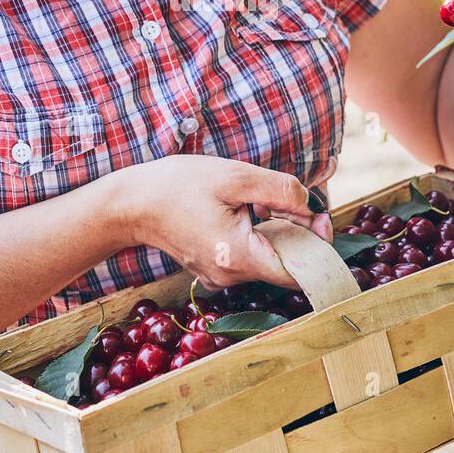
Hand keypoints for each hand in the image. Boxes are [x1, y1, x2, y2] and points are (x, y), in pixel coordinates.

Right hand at [112, 155, 333, 290]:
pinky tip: (253, 213)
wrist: (131, 203)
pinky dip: (260, 238)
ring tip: (273, 203)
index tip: (322, 218)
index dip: (319, 248)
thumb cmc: (178, 186)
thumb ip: (279, 190)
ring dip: (281, 235)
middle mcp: (231, 275)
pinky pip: (249, 258)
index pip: (298, 272)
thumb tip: (311, 204)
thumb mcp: (234, 177)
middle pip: (285, 265)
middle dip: (302, 234)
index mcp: (238, 256)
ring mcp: (220, 276)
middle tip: (302, 203)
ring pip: (268, 261)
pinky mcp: (213, 268)